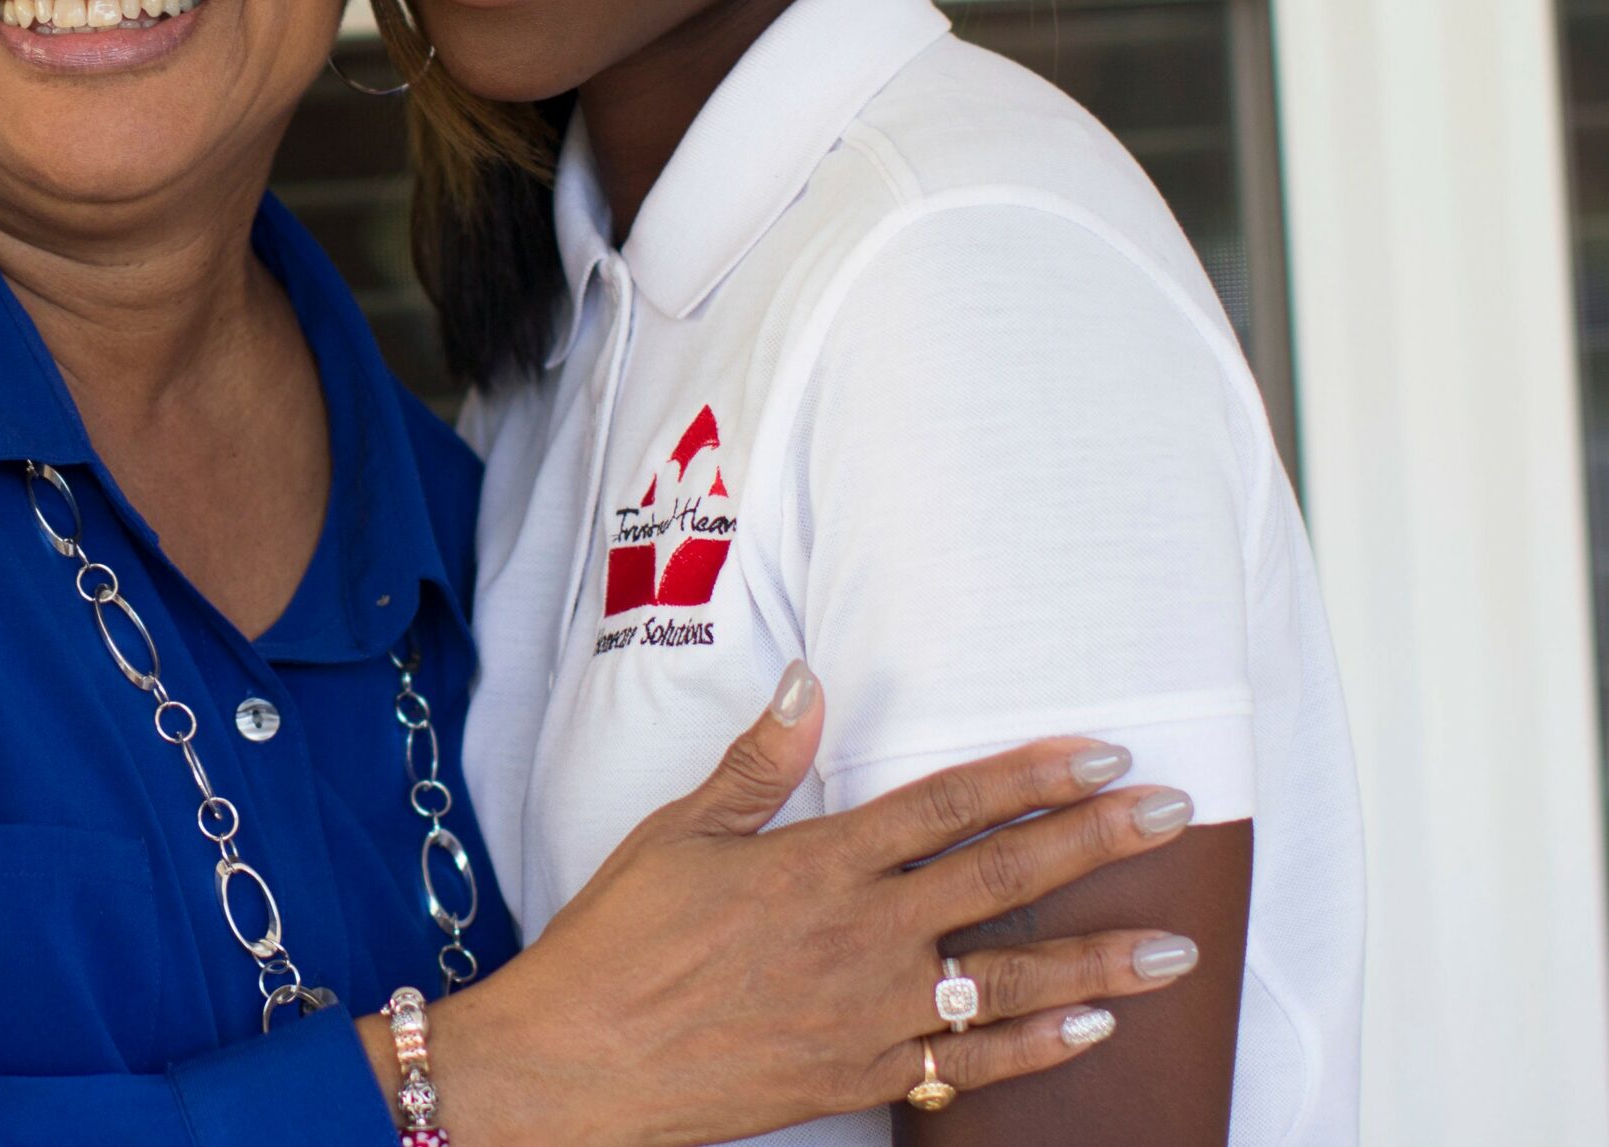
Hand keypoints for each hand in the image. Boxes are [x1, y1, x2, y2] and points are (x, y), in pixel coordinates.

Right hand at [387, 664, 1198, 1146]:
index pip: (948, 804)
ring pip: (1006, 979)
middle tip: (1174, 816)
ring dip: (1097, 960)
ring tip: (1175, 948)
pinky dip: (1035, 1048)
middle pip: (1001, 878)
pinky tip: (1093, 1030)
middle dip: (1096, 843)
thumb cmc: (620, 938)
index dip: (1031, 774)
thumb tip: (810, 682)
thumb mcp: (680, 830)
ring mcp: (869, 1012)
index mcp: (819, 863)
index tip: (1101, 753)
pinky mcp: (860, 1075)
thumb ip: (759, 761)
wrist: (581, 1062)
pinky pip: (967, 1065)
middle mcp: (860, 935)